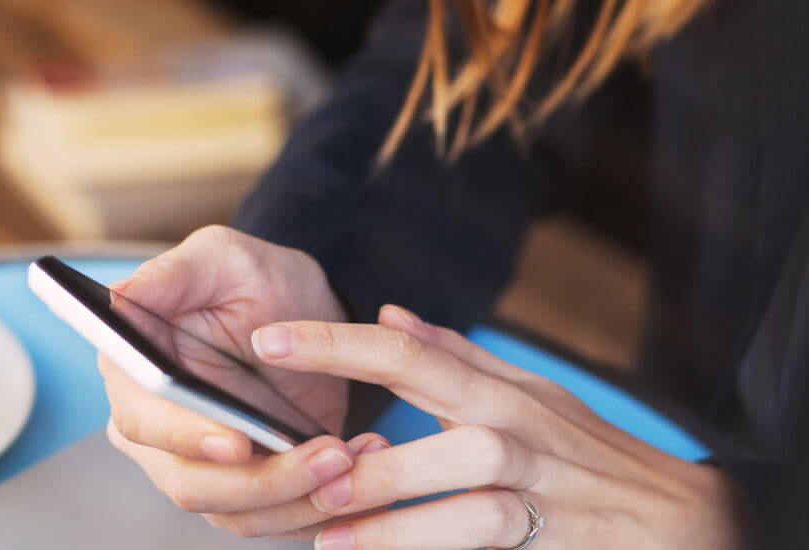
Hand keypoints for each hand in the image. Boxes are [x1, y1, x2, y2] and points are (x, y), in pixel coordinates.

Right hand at [100, 226, 377, 535]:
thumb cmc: (257, 279)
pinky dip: (319, 506)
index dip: (185, 437)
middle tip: (330, 454)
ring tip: (353, 457)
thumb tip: (117, 297)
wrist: (309, 314)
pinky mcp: (246, 490)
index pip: (142, 421)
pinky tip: (360, 468)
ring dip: (300, 497)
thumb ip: (171, 275)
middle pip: (191, 483)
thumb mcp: (221, 258)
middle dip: (263, 479)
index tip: (237, 441)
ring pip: (237, 511)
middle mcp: (155, 429)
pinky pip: (274, 519)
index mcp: (133, 373)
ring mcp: (198, 466)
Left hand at [238, 305, 750, 548]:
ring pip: (472, 502)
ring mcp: (540, 492)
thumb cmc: (584, 449)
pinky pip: (489, 545)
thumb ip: (453, 356)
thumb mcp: (524, 392)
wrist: (677, 519)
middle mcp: (519, 433)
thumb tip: (390, 312)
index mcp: (499, 390)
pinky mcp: (549, 540)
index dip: (336, 343)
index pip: (410, 352)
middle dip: (374, 452)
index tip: (268, 340)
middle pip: (445, 430)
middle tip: (307, 470)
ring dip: (398, 521)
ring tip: (330, 535)